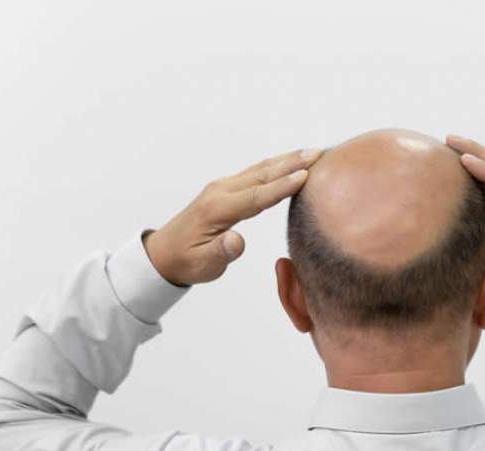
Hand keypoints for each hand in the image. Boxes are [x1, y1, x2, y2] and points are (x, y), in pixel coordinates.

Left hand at [144, 147, 323, 285]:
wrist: (164, 253)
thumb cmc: (186, 261)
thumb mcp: (203, 265)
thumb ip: (221, 252)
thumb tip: (236, 241)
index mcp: (216, 210)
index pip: (255, 196)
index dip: (281, 186)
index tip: (305, 175)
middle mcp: (221, 192)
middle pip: (262, 174)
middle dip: (291, 163)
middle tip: (319, 153)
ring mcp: (224, 187)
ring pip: (260, 169)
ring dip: (287, 159)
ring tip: (314, 152)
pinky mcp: (227, 188)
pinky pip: (256, 173)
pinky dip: (277, 165)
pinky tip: (292, 161)